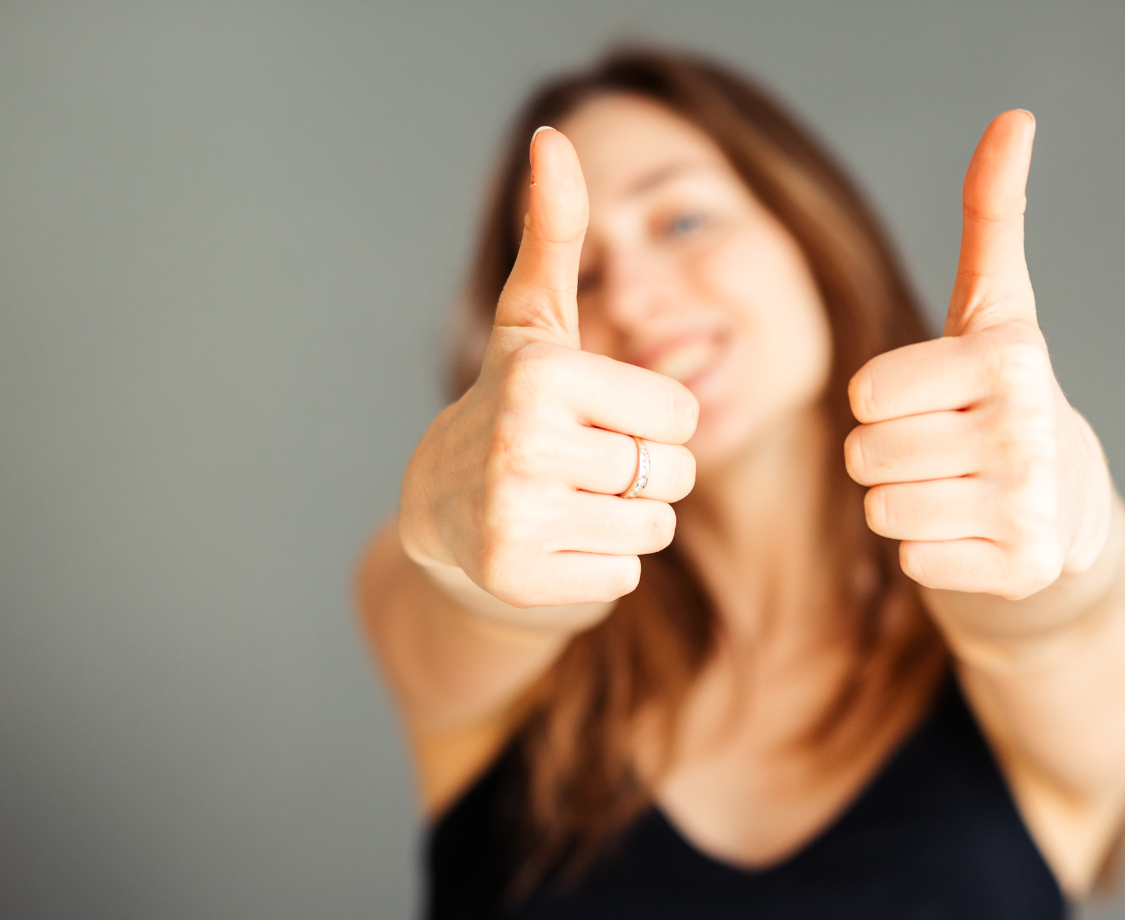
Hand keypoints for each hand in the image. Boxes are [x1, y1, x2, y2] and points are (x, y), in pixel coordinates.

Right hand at [399, 127, 697, 607]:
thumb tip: (554, 135)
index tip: (593, 419)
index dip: (651, 422)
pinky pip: (623, 575)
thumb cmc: (513, 409)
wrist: (443, 522)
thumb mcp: (535, 324)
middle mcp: (522, 442)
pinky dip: (601, 568)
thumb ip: (554, 234)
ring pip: (654, 529)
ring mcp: (516, 516)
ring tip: (569, 505)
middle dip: (644, 477)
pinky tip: (555, 546)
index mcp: (542, 374)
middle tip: (581, 470)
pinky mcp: (521, 579)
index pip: (680, 414)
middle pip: (673, 474)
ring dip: (627, 524)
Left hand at [844, 111, 1112, 600]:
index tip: (941, 399)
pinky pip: (911, 561)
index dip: (887, 400)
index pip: (866, 391)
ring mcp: (1028, 504)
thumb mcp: (997, 308)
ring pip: (882, 509)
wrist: (1070, 518)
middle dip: (890, 456)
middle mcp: (1026, 429)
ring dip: (906, 505)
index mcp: (1010, 358)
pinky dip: (931, 553)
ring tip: (958, 490)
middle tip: (946, 452)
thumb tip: (1014, 116)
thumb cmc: (1006, 400)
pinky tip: (974, 534)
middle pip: (866, 453)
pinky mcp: (1021, 567)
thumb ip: (993, 215)